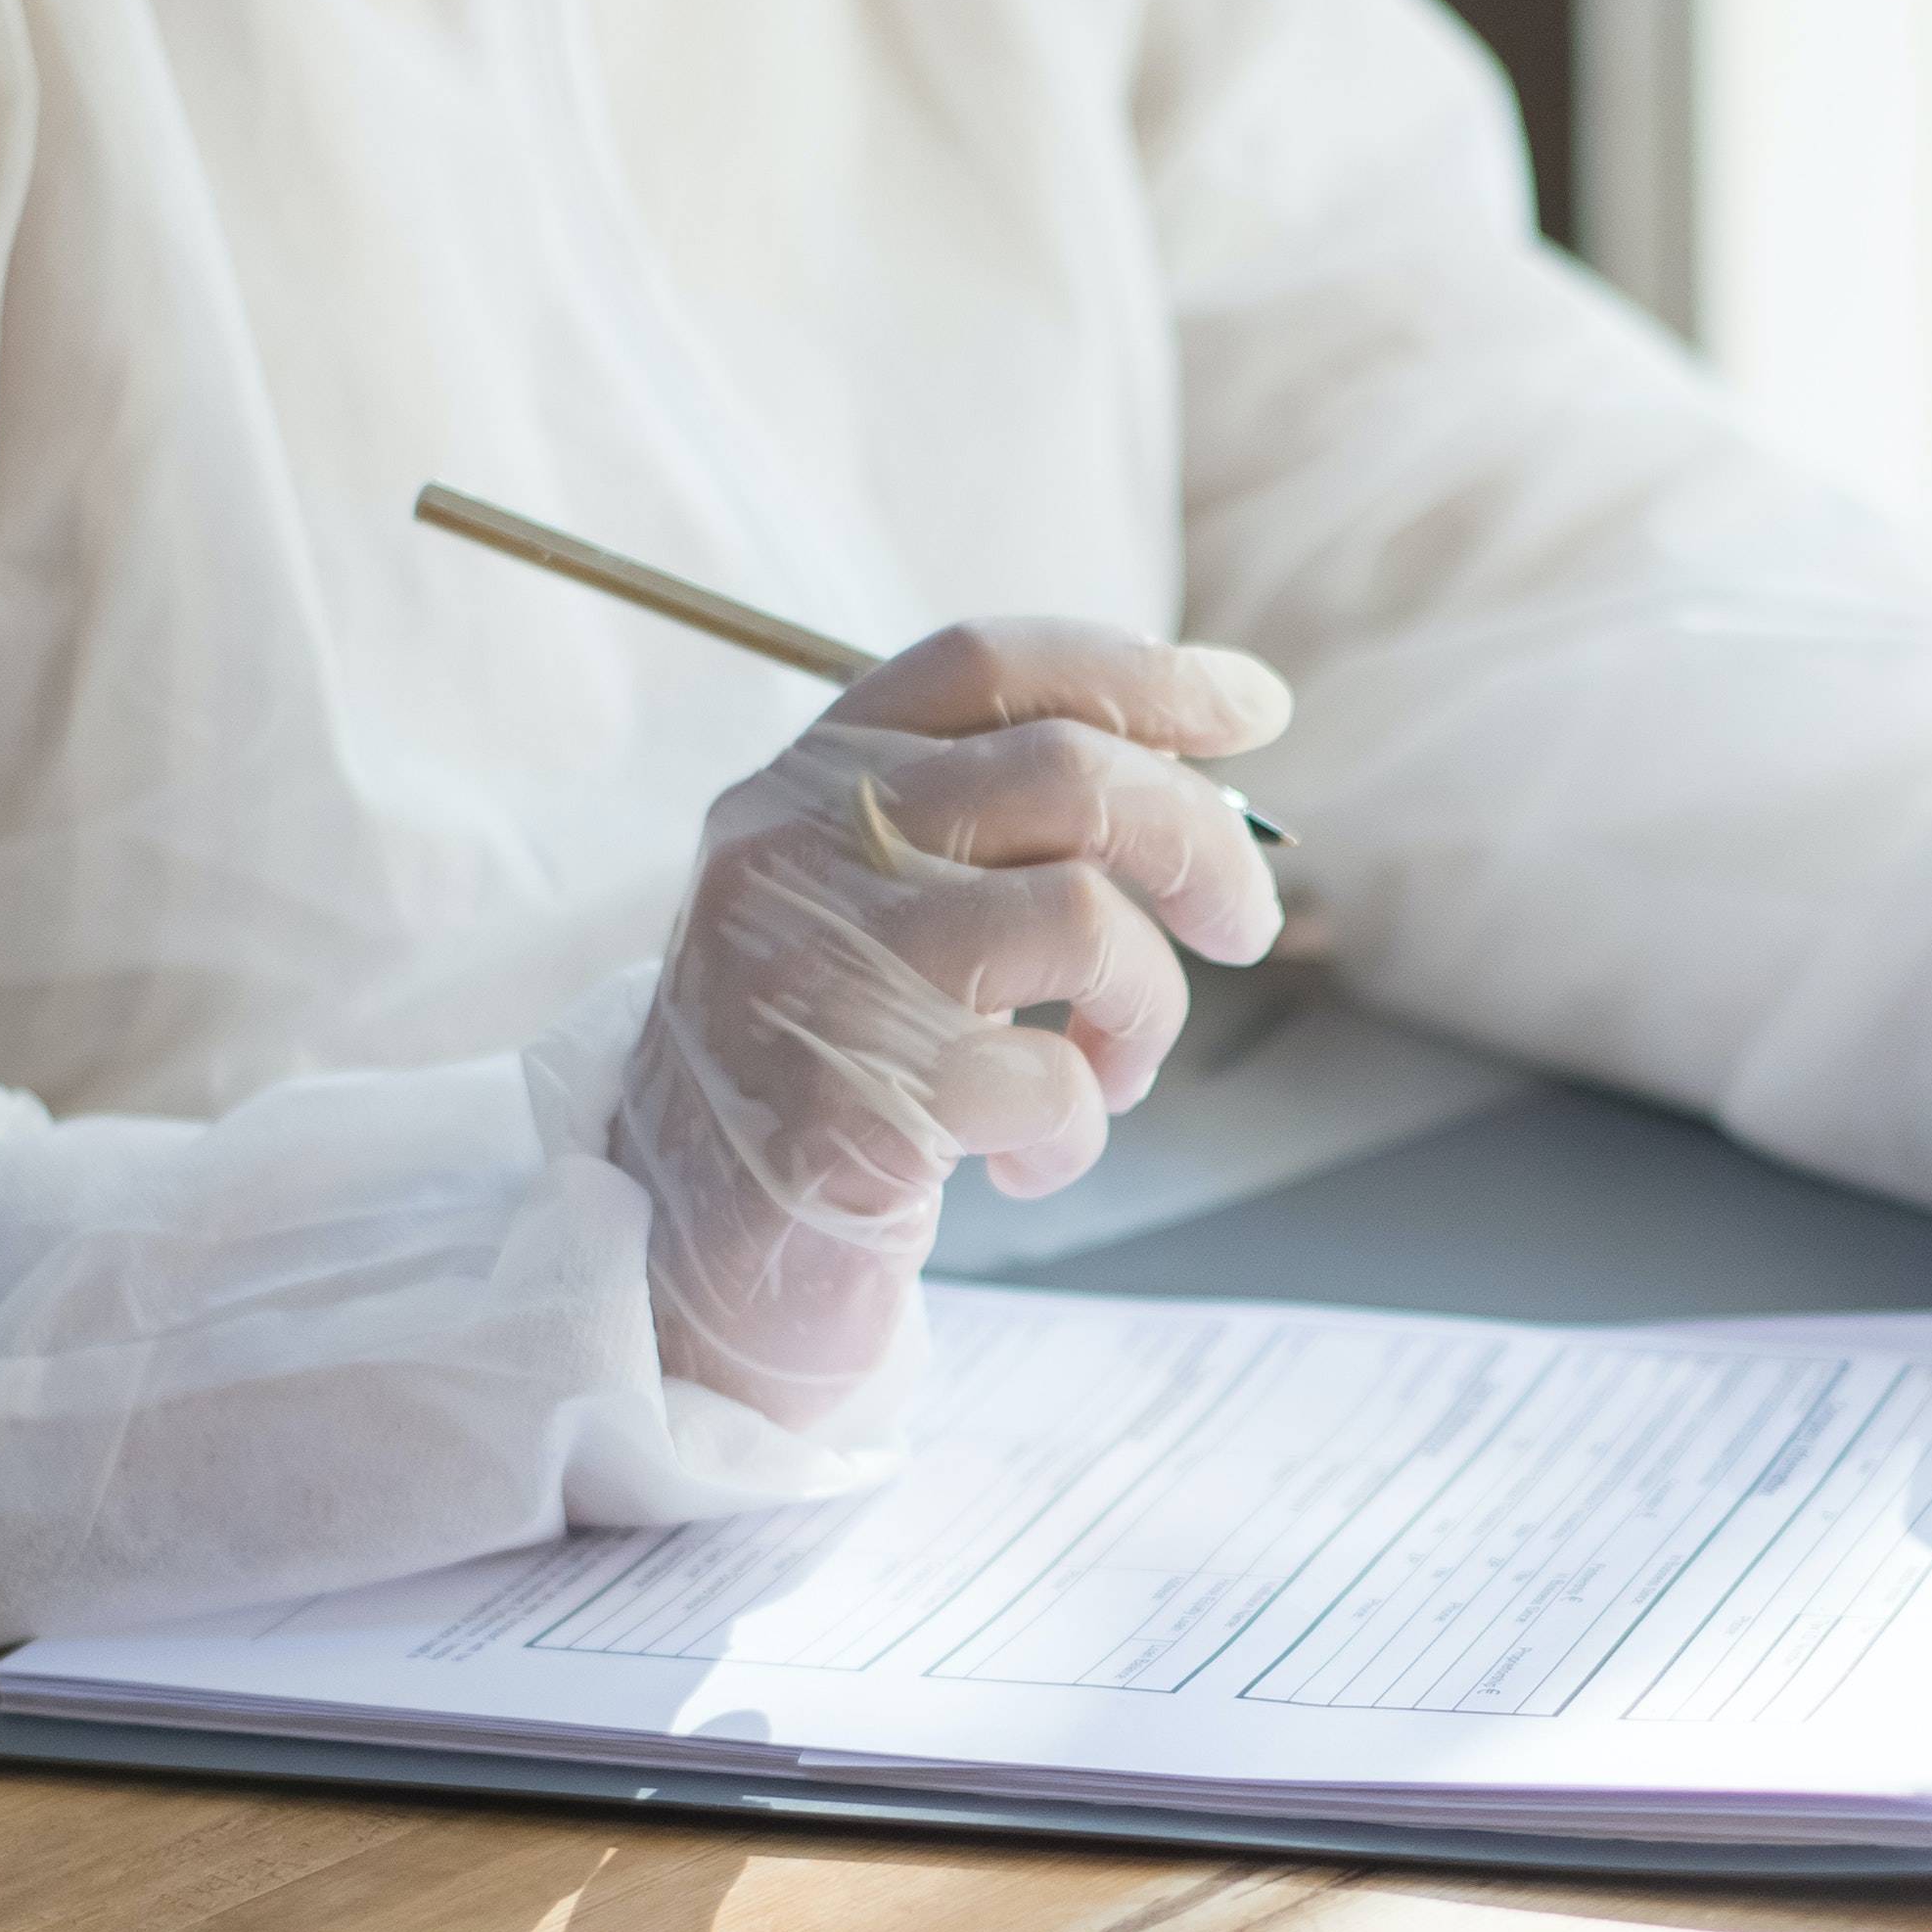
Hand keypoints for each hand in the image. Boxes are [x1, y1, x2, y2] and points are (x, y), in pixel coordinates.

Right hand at [618, 619, 1286, 1429]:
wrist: (678, 1263)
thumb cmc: (813, 1083)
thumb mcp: (868, 921)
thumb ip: (981, 839)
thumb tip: (1200, 788)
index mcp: (799, 786)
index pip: (986, 668)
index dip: (1139, 673)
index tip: (1253, 708)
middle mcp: (792, 850)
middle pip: (1067, 771)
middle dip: (1202, 843)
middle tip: (1245, 925)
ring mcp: (815, 970)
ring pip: (1084, 917)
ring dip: (1147, 1006)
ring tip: (1112, 1071)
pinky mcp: (854, 1098)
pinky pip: (1055, 1079)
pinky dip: (1080, 1130)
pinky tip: (1028, 1165)